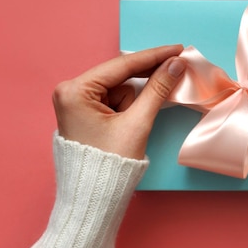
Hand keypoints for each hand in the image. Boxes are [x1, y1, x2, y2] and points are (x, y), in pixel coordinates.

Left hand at [52, 45, 185, 159]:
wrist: (92, 197)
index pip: (121, 65)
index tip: (177, 49)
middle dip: (144, 80)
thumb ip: (157, 89)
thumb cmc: (109, 164)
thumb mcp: (137, 123)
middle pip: (120, 76)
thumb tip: (175, 65)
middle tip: (175, 69)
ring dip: (134, 102)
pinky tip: (128, 125)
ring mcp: (76, 102)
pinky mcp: (84, 112)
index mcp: (75, 91)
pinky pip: (114, 100)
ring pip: (120, 89)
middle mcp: (70, 91)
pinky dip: (128, 109)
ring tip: (130, 127)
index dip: (153, 56)